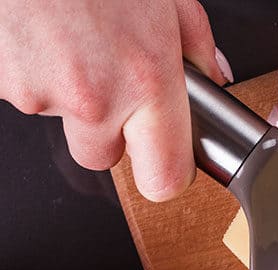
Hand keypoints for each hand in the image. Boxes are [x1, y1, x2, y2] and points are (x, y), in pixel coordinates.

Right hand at [0, 0, 231, 200]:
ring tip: (77, 45)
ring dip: (72, 99)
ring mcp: (46, 95)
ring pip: (65, 125)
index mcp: (148, 82)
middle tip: (112, 86)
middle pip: (105, 160)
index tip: (167, 160)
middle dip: (109, 134)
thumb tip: (215, 77)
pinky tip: (50, 39)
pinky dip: (40, 76)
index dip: (165, 175)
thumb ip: (197, 46)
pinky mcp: (8, 86)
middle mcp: (97, 98)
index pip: (165, 180)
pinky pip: (31, 99)